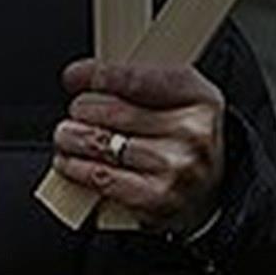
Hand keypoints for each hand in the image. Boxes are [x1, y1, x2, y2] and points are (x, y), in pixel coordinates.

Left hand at [52, 58, 225, 235]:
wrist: (211, 194)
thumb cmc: (189, 139)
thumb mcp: (183, 98)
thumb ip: (144, 81)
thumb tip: (86, 75)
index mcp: (199, 97)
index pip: (137, 78)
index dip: (98, 74)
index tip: (74, 76)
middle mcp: (191, 132)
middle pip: (116, 111)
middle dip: (83, 108)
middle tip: (74, 110)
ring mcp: (175, 168)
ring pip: (104, 144)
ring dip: (73, 138)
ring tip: (64, 134)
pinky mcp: (157, 199)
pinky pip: (105, 179)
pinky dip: (78, 169)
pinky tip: (69, 163)